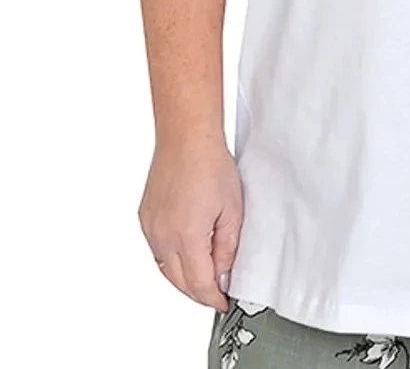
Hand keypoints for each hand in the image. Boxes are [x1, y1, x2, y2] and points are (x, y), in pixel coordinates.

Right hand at [137, 137, 243, 310]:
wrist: (186, 139)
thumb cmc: (210, 165)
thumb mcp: (232, 210)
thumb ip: (227, 247)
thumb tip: (224, 272)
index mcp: (187, 237)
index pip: (199, 284)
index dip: (213, 298)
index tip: (222, 302)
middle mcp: (163, 237)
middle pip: (180, 282)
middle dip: (199, 292)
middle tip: (216, 292)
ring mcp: (151, 228)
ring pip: (166, 269)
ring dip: (184, 278)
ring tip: (204, 275)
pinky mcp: (145, 219)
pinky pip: (157, 251)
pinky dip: (172, 259)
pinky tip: (186, 254)